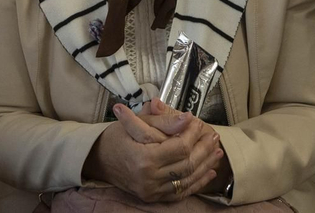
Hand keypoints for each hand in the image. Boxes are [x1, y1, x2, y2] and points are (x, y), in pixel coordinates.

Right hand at [85, 103, 223, 201]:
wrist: (97, 160)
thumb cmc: (116, 138)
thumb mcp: (135, 122)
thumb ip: (162, 120)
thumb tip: (187, 118)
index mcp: (144, 158)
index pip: (180, 147)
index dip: (192, 133)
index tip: (197, 121)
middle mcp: (149, 178)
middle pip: (187, 164)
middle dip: (204, 148)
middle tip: (213, 135)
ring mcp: (152, 191)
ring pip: (188, 179)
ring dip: (206, 164)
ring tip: (217, 151)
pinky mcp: (154, 197)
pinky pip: (181, 192)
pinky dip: (197, 182)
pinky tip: (209, 171)